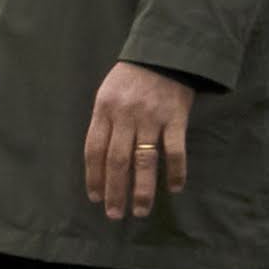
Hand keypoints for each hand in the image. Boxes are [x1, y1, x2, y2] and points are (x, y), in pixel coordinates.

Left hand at [84, 61, 192, 220]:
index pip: (93, 150)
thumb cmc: (130, 78)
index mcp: (103, 110)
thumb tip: (99, 160)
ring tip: (140, 210)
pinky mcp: (175, 118)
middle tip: (114, 214)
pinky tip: (174, 188)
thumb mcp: (106, 94)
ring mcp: (151, 118)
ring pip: (144, 160)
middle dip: (114, 190)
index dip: (93, 176)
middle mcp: (125, 116)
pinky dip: (175, 171)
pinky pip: (175, 150)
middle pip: (116, 160)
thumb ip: (104, 123)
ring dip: (142, 188)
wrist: (163, 54)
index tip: (94, 198)